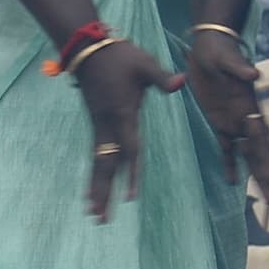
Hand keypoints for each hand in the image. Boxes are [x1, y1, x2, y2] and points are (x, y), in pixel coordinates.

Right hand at [72, 41, 184, 224]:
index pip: (130, 150)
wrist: (87, 49)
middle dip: (105, 193)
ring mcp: (99, 126)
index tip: (130, 198)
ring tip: (93, 212)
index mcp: (123, 115)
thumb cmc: (120, 56)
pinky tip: (92, 188)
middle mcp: (108, 125)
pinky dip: (94, 173)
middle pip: (107, 166)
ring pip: (98, 163)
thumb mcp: (144, 64)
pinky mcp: (96, 123)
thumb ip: (162, 78)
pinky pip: (95, 154)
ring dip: (96, 188)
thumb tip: (181, 81)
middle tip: (101, 219)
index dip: (131, 174)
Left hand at [183, 25, 268, 195]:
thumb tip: (254, 74)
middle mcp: (244, 117)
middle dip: (265, 174)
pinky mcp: (218, 121)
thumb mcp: (226, 58)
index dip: (265, 158)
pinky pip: (226, 147)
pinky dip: (229, 163)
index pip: (260, 137)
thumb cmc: (219, 51)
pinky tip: (232, 180)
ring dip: (253, 173)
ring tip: (262, 196)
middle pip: (257, 151)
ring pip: (246, 153)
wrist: (208, 47)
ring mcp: (232, 121)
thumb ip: (238, 68)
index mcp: (247, 105)